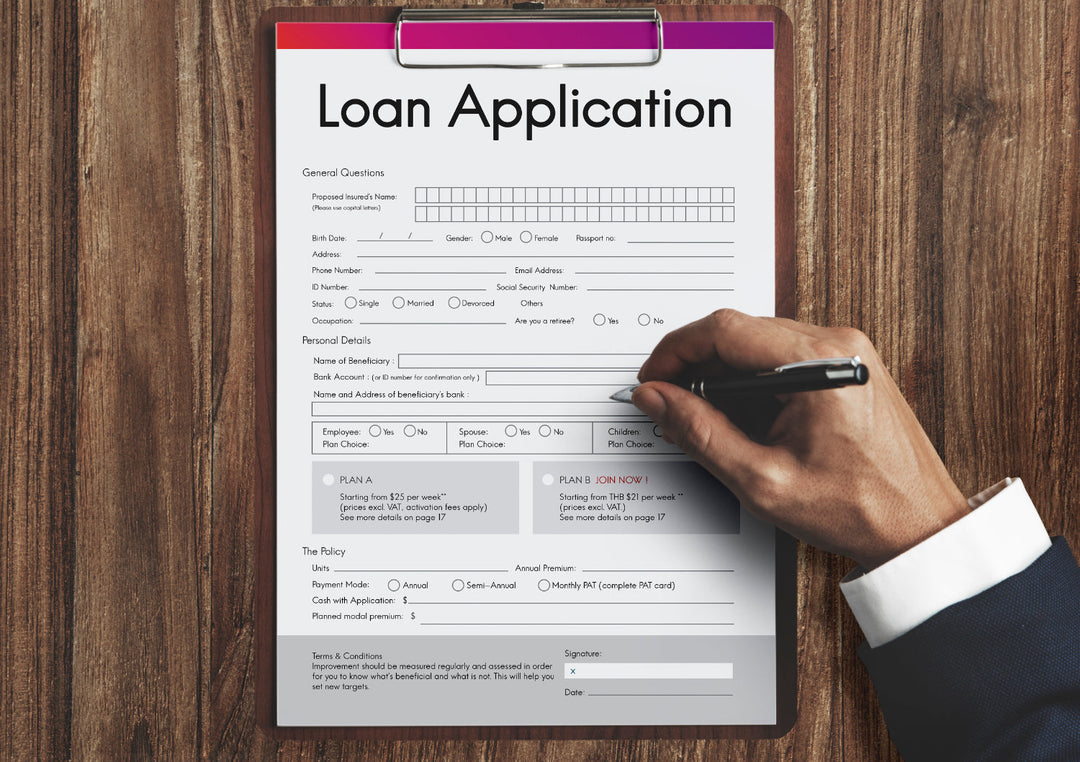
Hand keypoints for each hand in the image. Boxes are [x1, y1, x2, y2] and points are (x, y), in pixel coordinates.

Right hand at [632, 309, 969, 567]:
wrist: (920, 528)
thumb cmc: (860, 509)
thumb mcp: (761, 480)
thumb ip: (699, 433)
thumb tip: (657, 399)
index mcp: (819, 362)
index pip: (724, 329)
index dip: (676, 352)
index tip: (653, 380)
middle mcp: (838, 344)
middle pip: (740, 331)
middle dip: (696, 366)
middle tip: (672, 407)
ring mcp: (847, 353)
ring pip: (759, 343)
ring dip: (724, 376)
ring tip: (712, 423)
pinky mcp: (848, 367)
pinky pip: (783, 357)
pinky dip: (753, 383)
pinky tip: (747, 421)